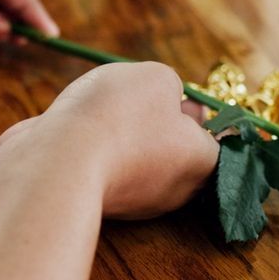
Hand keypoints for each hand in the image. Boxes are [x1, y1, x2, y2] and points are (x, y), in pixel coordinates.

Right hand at [0, 62, 219, 219]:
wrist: (58, 160)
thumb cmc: (119, 115)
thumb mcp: (157, 78)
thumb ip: (168, 85)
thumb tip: (164, 97)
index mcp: (202, 161)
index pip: (220, 141)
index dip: (205, 114)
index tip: (188, 98)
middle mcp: (175, 189)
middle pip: (179, 151)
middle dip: (164, 123)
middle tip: (146, 97)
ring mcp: (136, 201)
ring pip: (139, 159)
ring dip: (126, 135)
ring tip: (105, 110)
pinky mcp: (99, 200)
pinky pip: (106, 168)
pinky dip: (96, 150)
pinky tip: (81, 130)